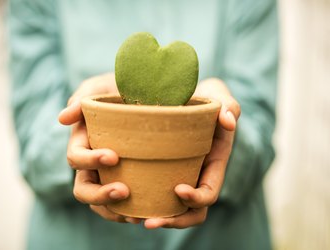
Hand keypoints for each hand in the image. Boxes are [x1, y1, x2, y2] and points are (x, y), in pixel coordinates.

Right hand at [58, 73, 140, 223]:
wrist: (143, 96)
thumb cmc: (117, 90)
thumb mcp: (99, 89)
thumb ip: (81, 100)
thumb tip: (62, 119)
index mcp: (83, 143)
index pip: (76, 158)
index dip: (90, 160)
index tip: (113, 156)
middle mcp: (92, 164)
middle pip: (83, 189)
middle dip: (100, 194)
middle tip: (123, 191)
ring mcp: (108, 175)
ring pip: (100, 203)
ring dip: (114, 211)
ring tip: (135, 216)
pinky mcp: (128, 181)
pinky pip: (121, 205)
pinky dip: (128, 213)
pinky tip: (144, 214)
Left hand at [144, 78, 240, 228]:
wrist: (182, 98)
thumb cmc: (203, 98)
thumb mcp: (218, 96)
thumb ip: (228, 105)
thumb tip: (227, 121)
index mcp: (212, 166)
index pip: (209, 193)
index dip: (196, 198)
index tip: (178, 190)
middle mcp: (195, 176)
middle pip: (189, 212)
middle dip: (173, 220)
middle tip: (149, 222)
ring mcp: (177, 176)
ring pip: (169, 209)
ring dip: (155, 218)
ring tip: (133, 219)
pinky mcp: (158, 171)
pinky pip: (152, 193)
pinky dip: (140, 202)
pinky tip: (121, 202)